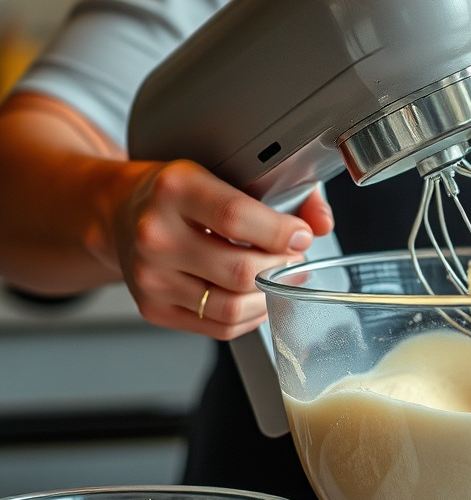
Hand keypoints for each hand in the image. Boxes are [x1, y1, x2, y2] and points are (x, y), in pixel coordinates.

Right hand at [110, 159, 333, 339]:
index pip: (237, 218)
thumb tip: (321, 222)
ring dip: (268, 296)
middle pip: (240, 271)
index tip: (300, 236)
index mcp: (174, 189)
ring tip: (275, 276)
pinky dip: (250, 316)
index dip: (281, 233)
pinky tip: (255, 296)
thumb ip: (286, 192)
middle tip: (291, 257)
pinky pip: (220, 327)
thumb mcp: (225, 171)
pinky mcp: (153, 309)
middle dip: (280, 268)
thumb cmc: (181, 193)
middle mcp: (155, 235)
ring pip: (232, 307)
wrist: (120, 212)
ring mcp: (150, 277)